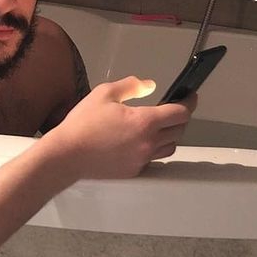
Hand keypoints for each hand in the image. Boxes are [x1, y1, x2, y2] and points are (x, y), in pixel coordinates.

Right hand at [44, 76, 195, 179]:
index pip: (180, 112)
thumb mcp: (104, 93)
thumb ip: (131, 86)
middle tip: (172, 110)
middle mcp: (148, 142)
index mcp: (145, 121)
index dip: (188, 102)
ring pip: (170, 148)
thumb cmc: (82, 124)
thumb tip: (150, 85)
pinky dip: (153, 150)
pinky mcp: (133, 171)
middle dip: (180, 118)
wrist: (66, 155)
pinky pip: (152, 159)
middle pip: (179, 130)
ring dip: (170, 136)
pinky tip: (140, 143)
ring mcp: (142, 159)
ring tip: (158, 128)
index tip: (189, 96)